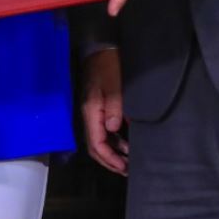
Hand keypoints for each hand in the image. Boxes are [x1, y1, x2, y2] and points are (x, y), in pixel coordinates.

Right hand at [80, 47, 128, 174]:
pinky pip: (104, 131)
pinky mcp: (99, 108)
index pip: (96, 143)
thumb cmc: (108, 66)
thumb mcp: (114, 85)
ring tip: (128, 161)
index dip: (109, 158)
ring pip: (100, 140)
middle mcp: (90, 115)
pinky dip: (114, 141)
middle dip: (110, 161)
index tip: (124, 167)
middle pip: (95, 147)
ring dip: (113, 152)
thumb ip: (114, 107)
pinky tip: (126, 143)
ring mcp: (93, 112)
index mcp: (91, 112)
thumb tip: (113, 129)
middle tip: (127, 170)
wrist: (101, 48)